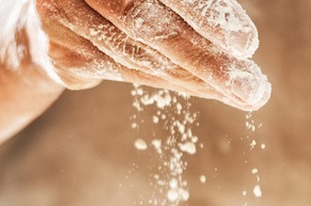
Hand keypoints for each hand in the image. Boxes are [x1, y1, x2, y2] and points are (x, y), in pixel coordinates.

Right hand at [22, 0, 270, 109]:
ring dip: (196, 78)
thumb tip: (242, 43)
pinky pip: (124, 72)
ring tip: (241, 92)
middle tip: (252, 87)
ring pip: (138, 54)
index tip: (248, 44)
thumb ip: (192, 4)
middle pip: (148, 24)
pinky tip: (207, 90)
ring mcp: (61, 14)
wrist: (58, 14)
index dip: (206, 14)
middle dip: (207, 59)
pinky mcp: (60, 52)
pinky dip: (170, 82)